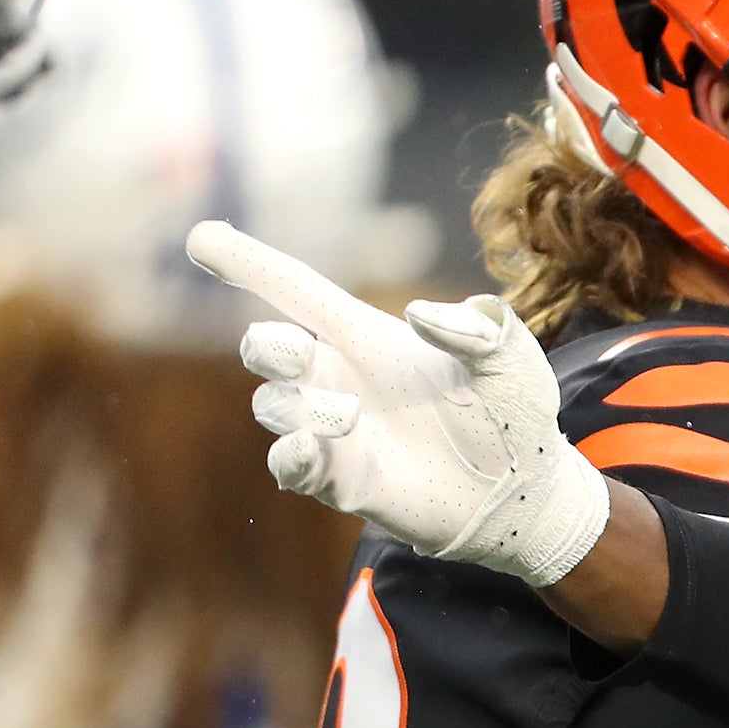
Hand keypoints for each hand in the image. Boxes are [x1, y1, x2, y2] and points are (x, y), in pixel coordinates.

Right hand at [206, 220, 613, 587]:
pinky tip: (313, 448)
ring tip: (350, 415)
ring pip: (272, 405)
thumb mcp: (514, 359)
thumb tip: (418, 314)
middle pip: (265, 346)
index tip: (201, 236)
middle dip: (268, 344)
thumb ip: (479, 327)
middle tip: (300, 350)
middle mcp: (339, 378)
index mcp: (369, 337)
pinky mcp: (340, 480)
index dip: (248, 262)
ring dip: (303, 405)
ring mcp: (334, 431)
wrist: (527, 492)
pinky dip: (292, 454)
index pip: (296, 290)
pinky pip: (289, 464)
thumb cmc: (516, 415)